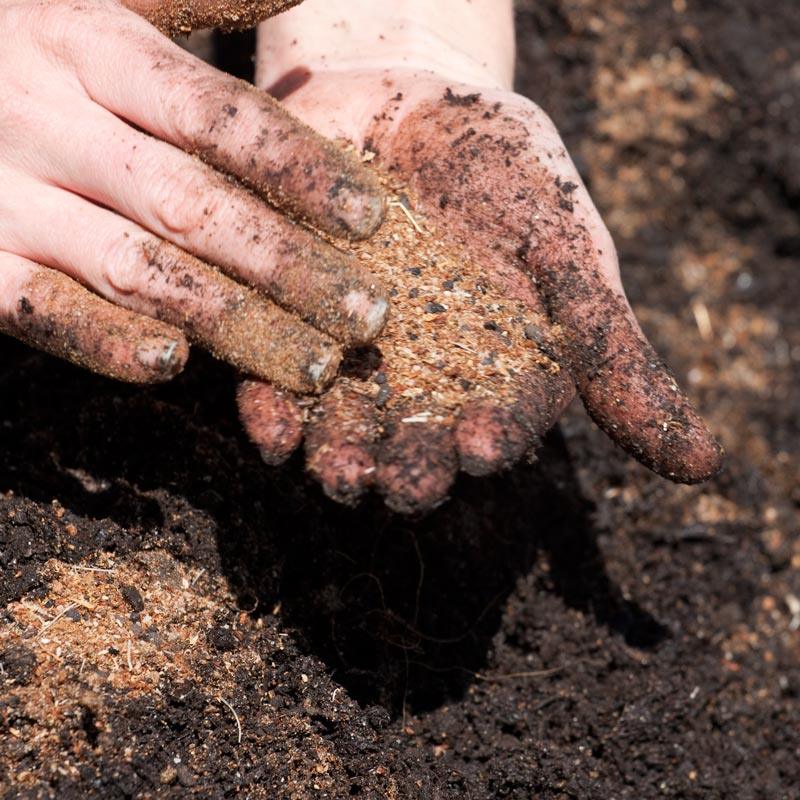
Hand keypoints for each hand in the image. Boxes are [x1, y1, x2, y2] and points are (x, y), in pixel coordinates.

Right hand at [0, 0, 387, 389]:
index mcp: (86, 46)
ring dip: (232, 322)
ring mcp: (3, 198)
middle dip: (288, 267)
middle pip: (191, 205)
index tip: (371, 220)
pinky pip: (43, 310)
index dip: (298, 168)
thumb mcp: (95, 1)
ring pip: (136, 270)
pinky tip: (174, 362)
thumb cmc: (16, 44)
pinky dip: (106, 340)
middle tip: (365, 318)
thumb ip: (194, 0)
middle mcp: (47, 121)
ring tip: (312, 366)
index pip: (214, 114)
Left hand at [239, 4, 721, 512]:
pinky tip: (272, 429)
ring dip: (338, 454)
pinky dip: (272, 405)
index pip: (503, 422)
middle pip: (417, 442)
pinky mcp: (288, 327)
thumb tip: (705, 468)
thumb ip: (612, 352)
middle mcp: (423, 385)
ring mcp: (351, 361)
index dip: (496, 434)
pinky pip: (276, 378)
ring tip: (337, 470)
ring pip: (345, 426)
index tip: (484, 442)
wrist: (408, 101)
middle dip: (408, 467)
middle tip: (401, 484)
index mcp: (495, 376)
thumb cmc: (504, 175)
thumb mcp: (566, 251)